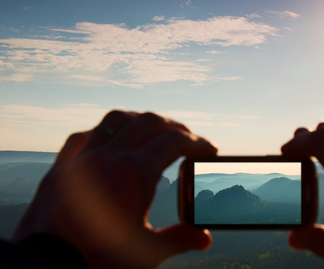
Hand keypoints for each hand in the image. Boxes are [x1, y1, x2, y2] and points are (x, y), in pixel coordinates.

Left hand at [13, 110, 216, 267]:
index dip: (196, 143)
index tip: (209, 149)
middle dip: (174, 127)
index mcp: (134, 174)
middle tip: (188, 139)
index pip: (173, 142)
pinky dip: (104, 132)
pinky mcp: (62, 167)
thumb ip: (179, 239)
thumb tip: (205, 237)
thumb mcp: (146, 252)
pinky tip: (110, 140)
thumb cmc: (97, 261)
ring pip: (116, 120)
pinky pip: (84, 136)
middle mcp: (108, 157)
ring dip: (140, 120)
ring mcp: (82, 159)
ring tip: (153, 130)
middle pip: (149, 122)